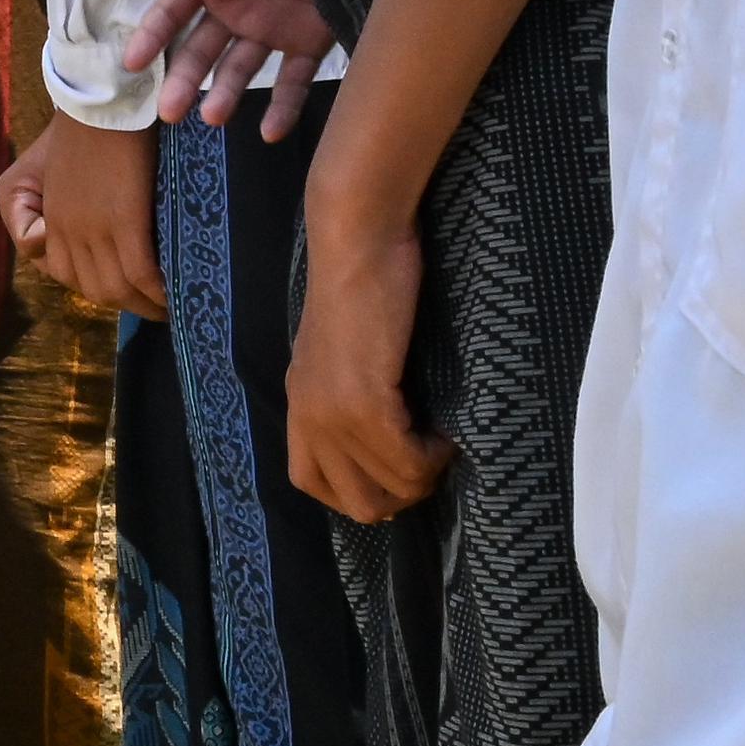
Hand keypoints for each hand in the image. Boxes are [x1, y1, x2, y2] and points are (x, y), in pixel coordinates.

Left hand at [26, 114, 162, 310]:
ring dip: (146, 305)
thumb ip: (76, 201)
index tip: (126, 286)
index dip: (98, 286)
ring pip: (117, 290)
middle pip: (94, 289)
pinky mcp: (123, 221)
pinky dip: (160, 291)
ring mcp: (93, 228)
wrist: (107, 96)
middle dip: (127, 302)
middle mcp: (68, 230)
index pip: (67, 274)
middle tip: (157, 302)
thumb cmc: (95, 124)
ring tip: (174, 305)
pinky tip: (178, 292)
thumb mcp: (68, 170)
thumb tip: (101, 222)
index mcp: (53, 217)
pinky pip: (141, 273)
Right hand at [125, 0, 335, 139]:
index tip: (134, 63)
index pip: (174, 13)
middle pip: (202, 51)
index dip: (152, 36)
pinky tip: (271, 132)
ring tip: (214, 118)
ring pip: (240, 70)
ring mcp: (270, 30)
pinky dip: (283, 108)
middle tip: (170, 111)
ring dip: (225, 95)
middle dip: (184, 80)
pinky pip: (293, 80)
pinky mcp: (306, 43)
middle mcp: (235, 11)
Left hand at [285, 192, 451, 521]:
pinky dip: (434, 456)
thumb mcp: (345, 351)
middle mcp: (307, 416)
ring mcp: (332, 413)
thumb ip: (350, 394)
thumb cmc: (364, 285)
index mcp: (298, 404)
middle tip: (428, 459)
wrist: (358, 242)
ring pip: (389, 489)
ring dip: (425, 474)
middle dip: (401, 494)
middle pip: (356, 502)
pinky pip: (406, 461)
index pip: (311, 482)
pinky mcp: (363, 401)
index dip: (360, 490)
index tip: (397, 471)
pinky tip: (445, 432)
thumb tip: (387, 439)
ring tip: (440, 440)